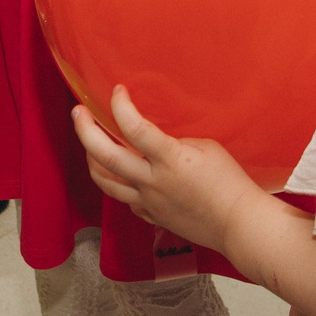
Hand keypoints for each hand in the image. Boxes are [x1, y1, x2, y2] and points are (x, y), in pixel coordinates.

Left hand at [72, 86, 266, 255]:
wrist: (237, 224)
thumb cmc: (230, 183)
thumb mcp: (206, 148)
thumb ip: (177, 141)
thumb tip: (157, 140)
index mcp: (170, 160)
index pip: (135, 128)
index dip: (120, 106)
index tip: (118, 91)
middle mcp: (152, 182)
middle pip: (105, 156)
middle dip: (85, 130)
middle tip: (78, 112)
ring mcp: (148, 202)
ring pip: (105, 181)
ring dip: (91, 158)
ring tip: (90, 143)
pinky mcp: (150, 215)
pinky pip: (124, 198)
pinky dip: (116, 182)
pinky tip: (121, 173)